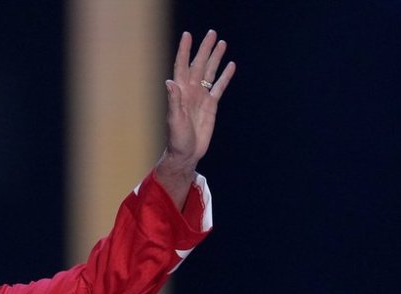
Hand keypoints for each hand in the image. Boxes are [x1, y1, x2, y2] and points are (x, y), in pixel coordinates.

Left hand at [157, 30, 235, 187]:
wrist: (186, 153)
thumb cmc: (177, 139)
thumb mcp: (174, 120)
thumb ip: (173, 101)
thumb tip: (170, 82)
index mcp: (180, 93)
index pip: (182, 66)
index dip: (184, 51)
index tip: (188, 36)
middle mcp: (190, 92)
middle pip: (198, 65)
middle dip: (204, 49)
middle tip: (212, 33)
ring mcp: (201, 97)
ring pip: (209, 72)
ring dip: (215, 58)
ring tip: (221, 43)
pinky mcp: (211, 106)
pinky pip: (219, 87)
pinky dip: (224, 76)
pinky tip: (230, 65)